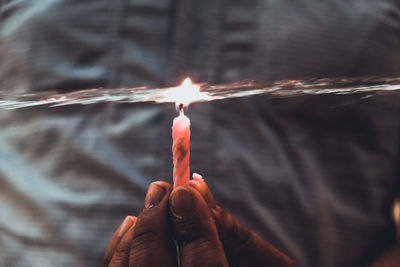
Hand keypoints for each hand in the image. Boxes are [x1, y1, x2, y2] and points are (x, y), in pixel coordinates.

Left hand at [103, 179, 294, 266]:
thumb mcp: (253, 265)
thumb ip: (230, 237)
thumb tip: (196, 191)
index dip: (195, 222)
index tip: (187, 187)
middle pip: (153, 266)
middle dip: (156, 220)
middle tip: (163, 187)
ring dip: (134, 235)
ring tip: (149, 204)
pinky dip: (118, 253)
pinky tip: (128, 231)